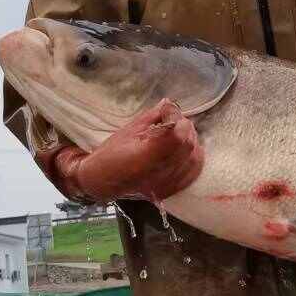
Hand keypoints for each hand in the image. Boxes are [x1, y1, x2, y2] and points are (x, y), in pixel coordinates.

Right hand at [35, 100, 203, 203]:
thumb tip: (170, 103)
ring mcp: (165, 186)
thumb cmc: (111, 153)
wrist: (101, 181)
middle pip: (187, 146)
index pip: (176, 136)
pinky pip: (192, 174)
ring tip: (180, 132)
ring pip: (193, 159)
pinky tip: (188, 150)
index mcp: (144, 158)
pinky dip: (194, 159)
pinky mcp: (169, 192)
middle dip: (185, 127)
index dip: (176, 119)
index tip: (169, 111)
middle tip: (175, 120)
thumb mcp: (129, 129)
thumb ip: (153, 116)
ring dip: (191, 141)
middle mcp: (157, 175)